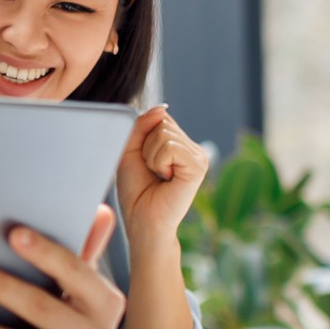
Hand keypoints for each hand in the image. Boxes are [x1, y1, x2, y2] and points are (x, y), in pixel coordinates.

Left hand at [116, 106, 209, 246]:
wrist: (142, 221)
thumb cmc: (135, 190)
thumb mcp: (130, 150)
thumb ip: (142, 125)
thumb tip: (162, 108)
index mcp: (177, 143)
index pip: (158, 116)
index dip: (141, 135)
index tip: (143, 160)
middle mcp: (191, 147)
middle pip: (161, 121)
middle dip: (144, 146)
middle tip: (151, 170)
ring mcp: (198, 155)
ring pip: (163, 132)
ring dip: (150, 156)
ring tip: (158, 175)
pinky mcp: (199, 165)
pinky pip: (170, 146)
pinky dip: (158, 162)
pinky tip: (166, 178)